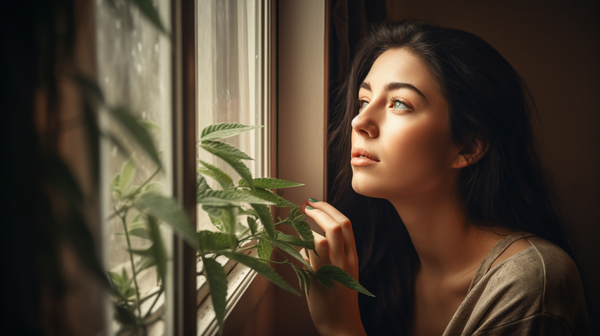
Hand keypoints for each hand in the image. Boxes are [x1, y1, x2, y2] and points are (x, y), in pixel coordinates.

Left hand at [301, 199, 366, 335]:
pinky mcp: (316, 280)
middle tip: (305, 206)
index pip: (345, 224)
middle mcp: (344, 261)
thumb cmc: (340, 296)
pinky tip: (295, 253)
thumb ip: (336, 251)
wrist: (341, 323)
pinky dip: (297, 250)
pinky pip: (303, 257)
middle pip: (335, 226)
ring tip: (298, 236)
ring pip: (318, 240)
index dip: (329, 208)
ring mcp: (330, 270)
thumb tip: (314, 233)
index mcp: (352, 257)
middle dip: (318, 211)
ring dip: (305, 233)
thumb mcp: (345, 269)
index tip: (316, 202)